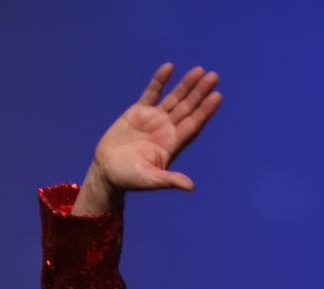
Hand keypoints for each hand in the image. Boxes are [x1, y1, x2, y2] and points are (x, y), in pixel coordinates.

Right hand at [74, 63, 222, 215]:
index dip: (205, 111)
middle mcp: (167, 129)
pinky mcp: (138, 112)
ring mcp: (154, 119)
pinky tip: (169, 67)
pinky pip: (152, 92)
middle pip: (187, 108)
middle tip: (213, 76)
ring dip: (186, 85)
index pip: (193, 124)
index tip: (217, 96)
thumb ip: (169, 180)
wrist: (107, 171)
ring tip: (200, 70)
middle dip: (200, 92)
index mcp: (172, 144)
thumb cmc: (129, 179)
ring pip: (174, 98)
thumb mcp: (150, 180)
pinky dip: (160, 81)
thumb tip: (190, 186)